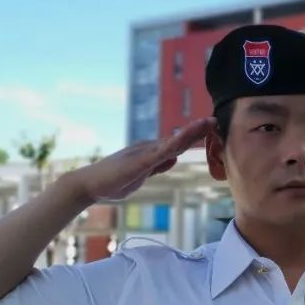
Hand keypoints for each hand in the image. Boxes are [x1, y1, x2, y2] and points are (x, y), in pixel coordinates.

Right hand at [67, 117, 214, 202]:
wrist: (88, 185)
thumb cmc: (112, 182)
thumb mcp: (142, 174)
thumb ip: (158, 165)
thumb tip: (174, 157)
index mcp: (151, 152)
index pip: (178, 143)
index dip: (194, 135)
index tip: (211, 128)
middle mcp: (149, 148)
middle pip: (179, 138)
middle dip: (198, 130)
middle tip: (216, 120)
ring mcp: (144, 153)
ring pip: (173, 141)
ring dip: (191, 132)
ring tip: (208, 123)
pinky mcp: (139, 162)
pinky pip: (160, 152)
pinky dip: (175, 144)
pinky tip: (186, 138)